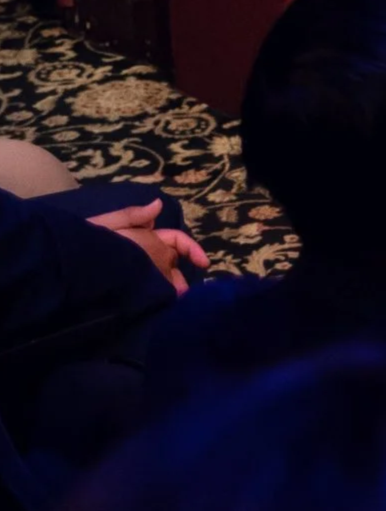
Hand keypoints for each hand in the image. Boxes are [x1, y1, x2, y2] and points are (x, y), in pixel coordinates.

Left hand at [87, 200, 209, 294]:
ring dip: (168, 288)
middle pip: (170, 263)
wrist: (57, 269)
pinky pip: (145, 293)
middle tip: (182, 293)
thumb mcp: (104, 226)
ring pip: (160, 278)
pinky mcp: (123, 291)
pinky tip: (155, 305)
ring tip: (170, 302)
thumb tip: (159, 205)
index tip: (203, 265)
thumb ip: (131, 217)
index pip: (175, 242)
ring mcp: (133, 273)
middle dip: (179, 275)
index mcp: (141, 237)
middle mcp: (141, 255)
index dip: (191, 250)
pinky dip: (154, 297)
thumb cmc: (81, 244)